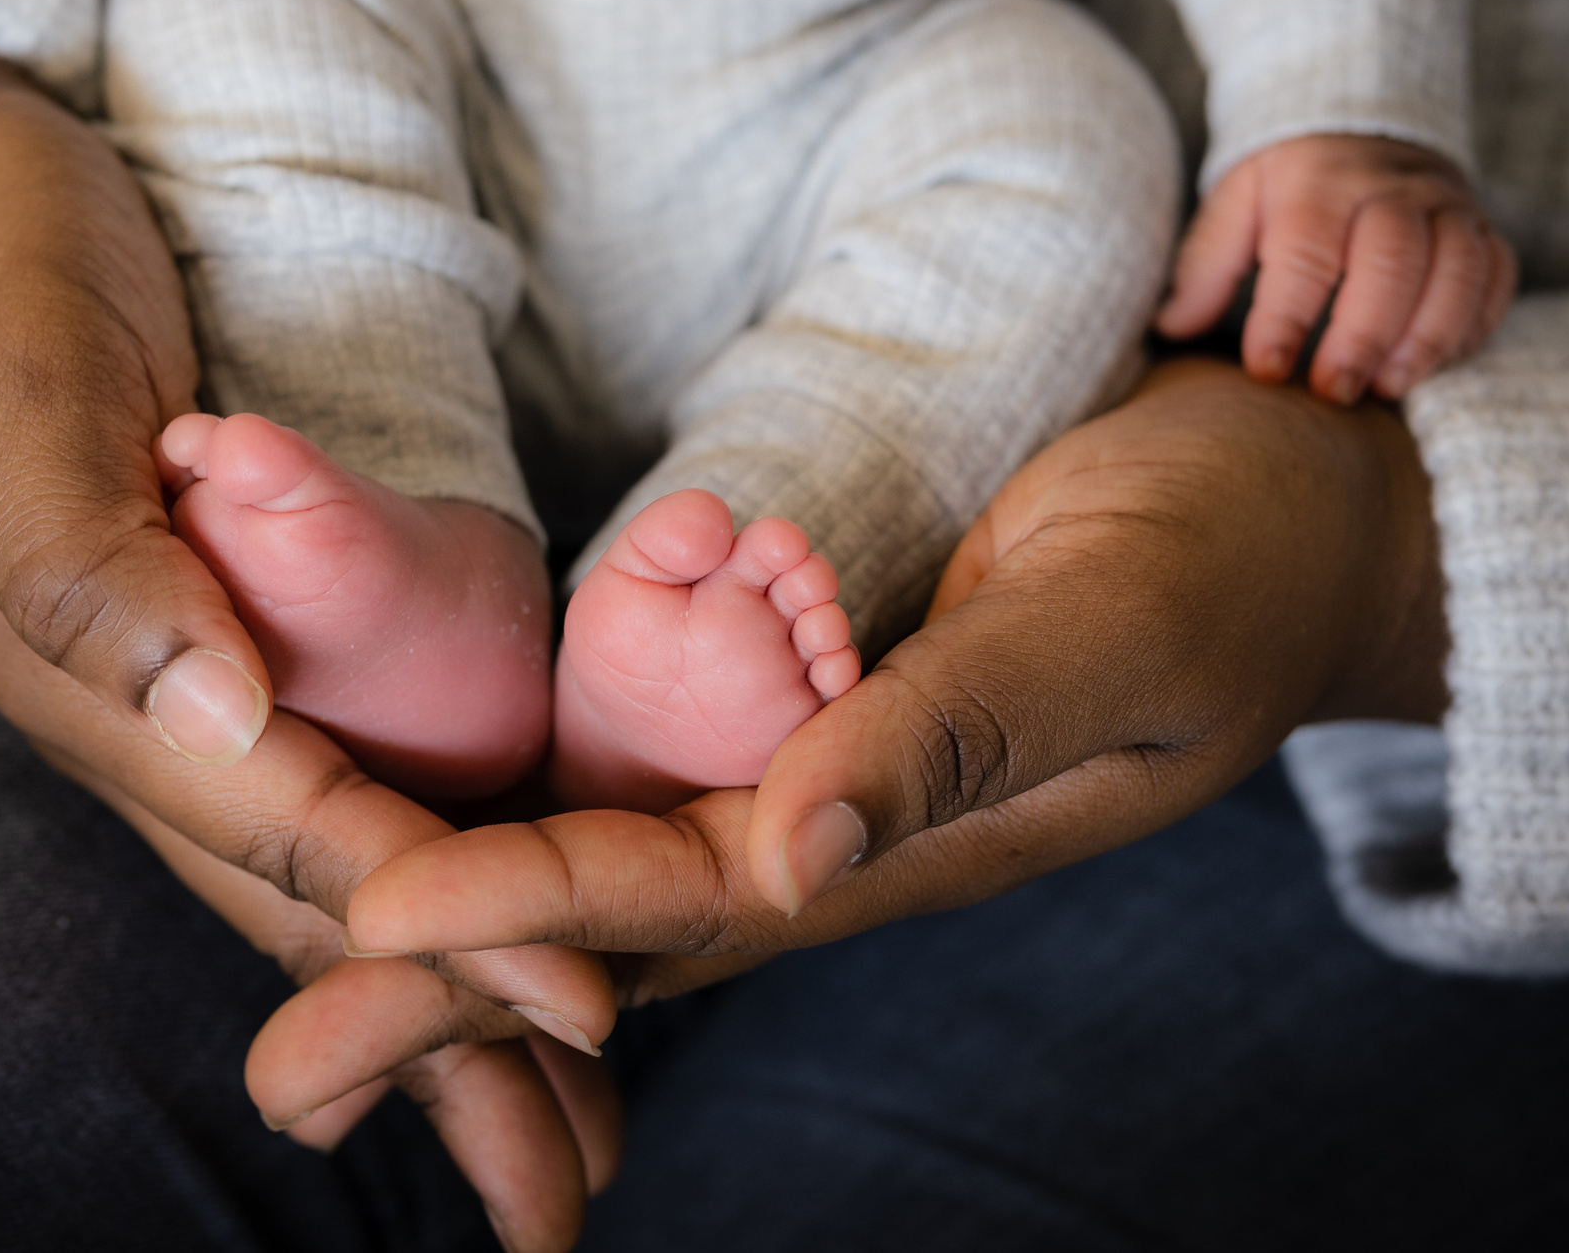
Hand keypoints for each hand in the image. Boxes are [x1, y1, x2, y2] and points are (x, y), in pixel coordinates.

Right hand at [0, 11, 613, 1250]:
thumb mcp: (19, 372)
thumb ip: (87, 559)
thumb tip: (211, 712)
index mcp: (86, 673)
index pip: (292, 830)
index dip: (440, 922)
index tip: (586, 1005)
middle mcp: (131, 705)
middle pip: (305, 904)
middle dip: (442, 1035)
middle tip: (579, 1175)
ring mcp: (168, 673)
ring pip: (312, 870)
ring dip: (427, 996)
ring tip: (548, 1117)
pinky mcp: (209, 621)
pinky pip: (313, 783)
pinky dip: (397, 877)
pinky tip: (459, 924)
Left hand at [249, 359, 1451, 1121]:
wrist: (1289, 495)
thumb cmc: (1224, 556)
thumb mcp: (1107, 632)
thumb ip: (955, 733)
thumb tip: (795, 850)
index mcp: (893, 838)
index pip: (670, 898)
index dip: (514, 922)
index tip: (358, 939)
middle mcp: (826, 820)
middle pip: (604, 924)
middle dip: (443, 997)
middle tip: (279, 1074)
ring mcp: (809, 758)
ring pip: (608, 859)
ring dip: (464, 919)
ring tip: (306, 971)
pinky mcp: (802, 682)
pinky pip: (650, 764)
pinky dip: (540, 819)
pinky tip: (444, 841)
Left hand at [1157, 133, 1516, 402]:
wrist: (1362, 125)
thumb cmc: (1288, 187)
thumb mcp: (1235, 206)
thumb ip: (1206, 266)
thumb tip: (1171, 327)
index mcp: (1317, 184)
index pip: (1305, 252)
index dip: (1286, 317)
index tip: (1267, 370)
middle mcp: (1391, 189)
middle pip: (1391, 261)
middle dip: (1363, 335)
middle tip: (1333, 392)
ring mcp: (1447, 206)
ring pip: (1457, 269)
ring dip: (1427, 336)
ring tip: (1389, 389)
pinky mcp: (1485, 229)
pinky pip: (1496, 276)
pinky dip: (1472, 325)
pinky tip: (1436, 364)